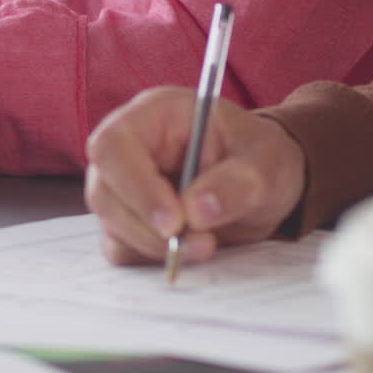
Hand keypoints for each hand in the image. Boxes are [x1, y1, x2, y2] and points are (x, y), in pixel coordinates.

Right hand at [84, 86, 306, 264]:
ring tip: (205, 246)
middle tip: (200, 243)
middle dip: (147, 227)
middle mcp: (129, 148)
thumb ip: (237, 182)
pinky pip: (120, 247)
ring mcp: (123, 186)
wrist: (263, 186)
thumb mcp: (268, 163)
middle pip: (104, 190)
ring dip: (152, 246)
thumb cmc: (262, 159)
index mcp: (154, 115)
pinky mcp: (128, 220)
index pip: (113, 145)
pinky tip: (186, 251)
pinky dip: (150, 257)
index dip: (134, 185)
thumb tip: (196, 210)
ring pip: (109, 223)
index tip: (173, 222)